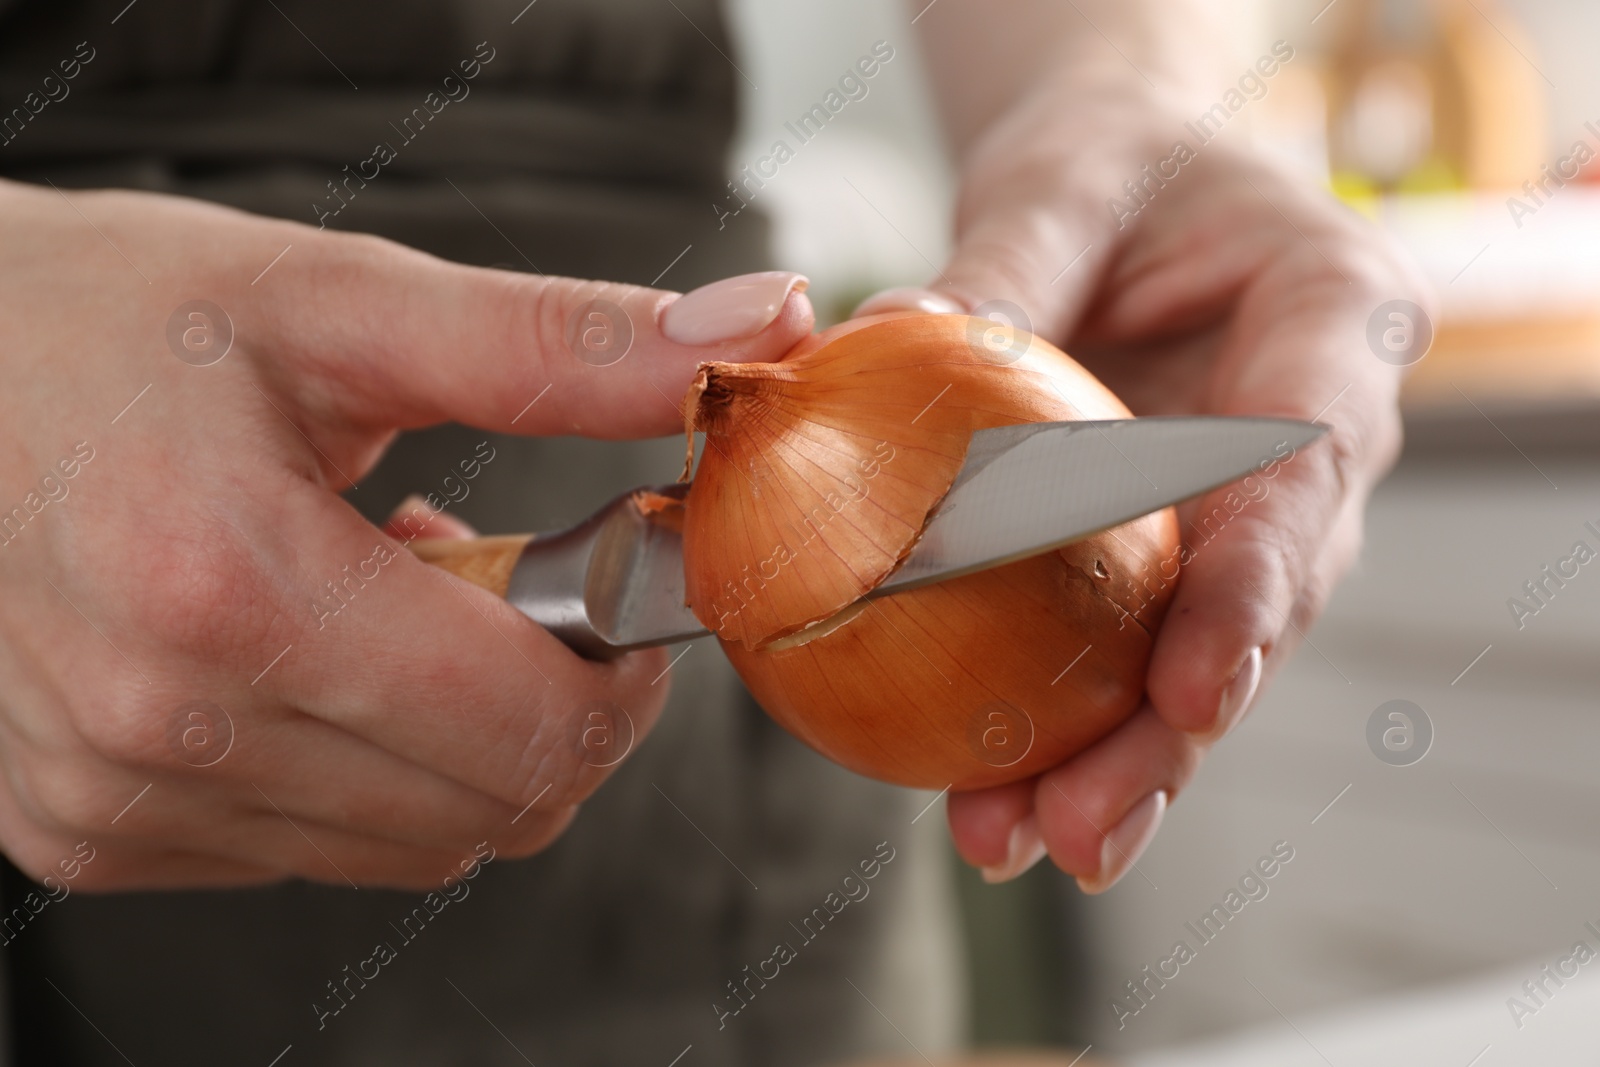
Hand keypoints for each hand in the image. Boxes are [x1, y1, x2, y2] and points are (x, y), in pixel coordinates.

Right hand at [0, 178, 810, 889]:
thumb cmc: (108, 319)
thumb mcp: (335, 301)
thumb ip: (556, 343)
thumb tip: (761, 327)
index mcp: (231, 587)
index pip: (531, 725)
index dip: (622, 666)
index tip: (616, 584)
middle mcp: (159, 728)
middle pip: (493, 806)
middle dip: (551, 701)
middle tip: (507, 578)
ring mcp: (114, 800)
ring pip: (416, 846)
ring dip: (453, 735)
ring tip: (385, 597)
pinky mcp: (88, 836)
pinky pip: (313, 850)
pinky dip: (360, 765)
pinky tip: (309, 649)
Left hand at [860, 83, 1427, 887]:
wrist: (1124, 191)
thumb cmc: (1117, 163)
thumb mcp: (1068, 175)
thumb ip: (1008, 256)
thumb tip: (884, 333)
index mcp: (1335, 325)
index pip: (1307, 466)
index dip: (1259, 586)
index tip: (1196, 684)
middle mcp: (1310, 442)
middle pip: (1258, 607)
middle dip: (1173, 731)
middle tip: (1080, 826)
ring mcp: (1240, 513)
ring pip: (1190, 653)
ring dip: (1109, 759)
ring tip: (1014, 839)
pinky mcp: (1162, 555)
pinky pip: (1116, 641)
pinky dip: (1054, 719)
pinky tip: (981, 792)